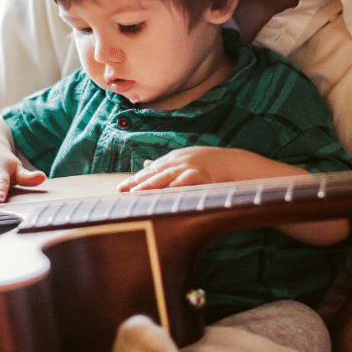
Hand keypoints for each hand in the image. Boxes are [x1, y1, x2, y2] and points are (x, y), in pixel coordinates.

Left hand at [118, 146, 251, 191]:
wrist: (232, 162)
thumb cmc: (206, 163)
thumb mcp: (182, 160)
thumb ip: (163, 165)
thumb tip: (145, 163)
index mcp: (171, 160)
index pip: (149, 171)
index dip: (134, 179)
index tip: (119, 188)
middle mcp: (177, 161)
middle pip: (153, 173)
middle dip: (137, 182)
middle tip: (122, 190)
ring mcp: (189, 166)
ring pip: (166, 175)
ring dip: (151, 184)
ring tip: (137, 192)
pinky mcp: (202, 173)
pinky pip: (188, 179)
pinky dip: (178, 184)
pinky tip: (168, 190)